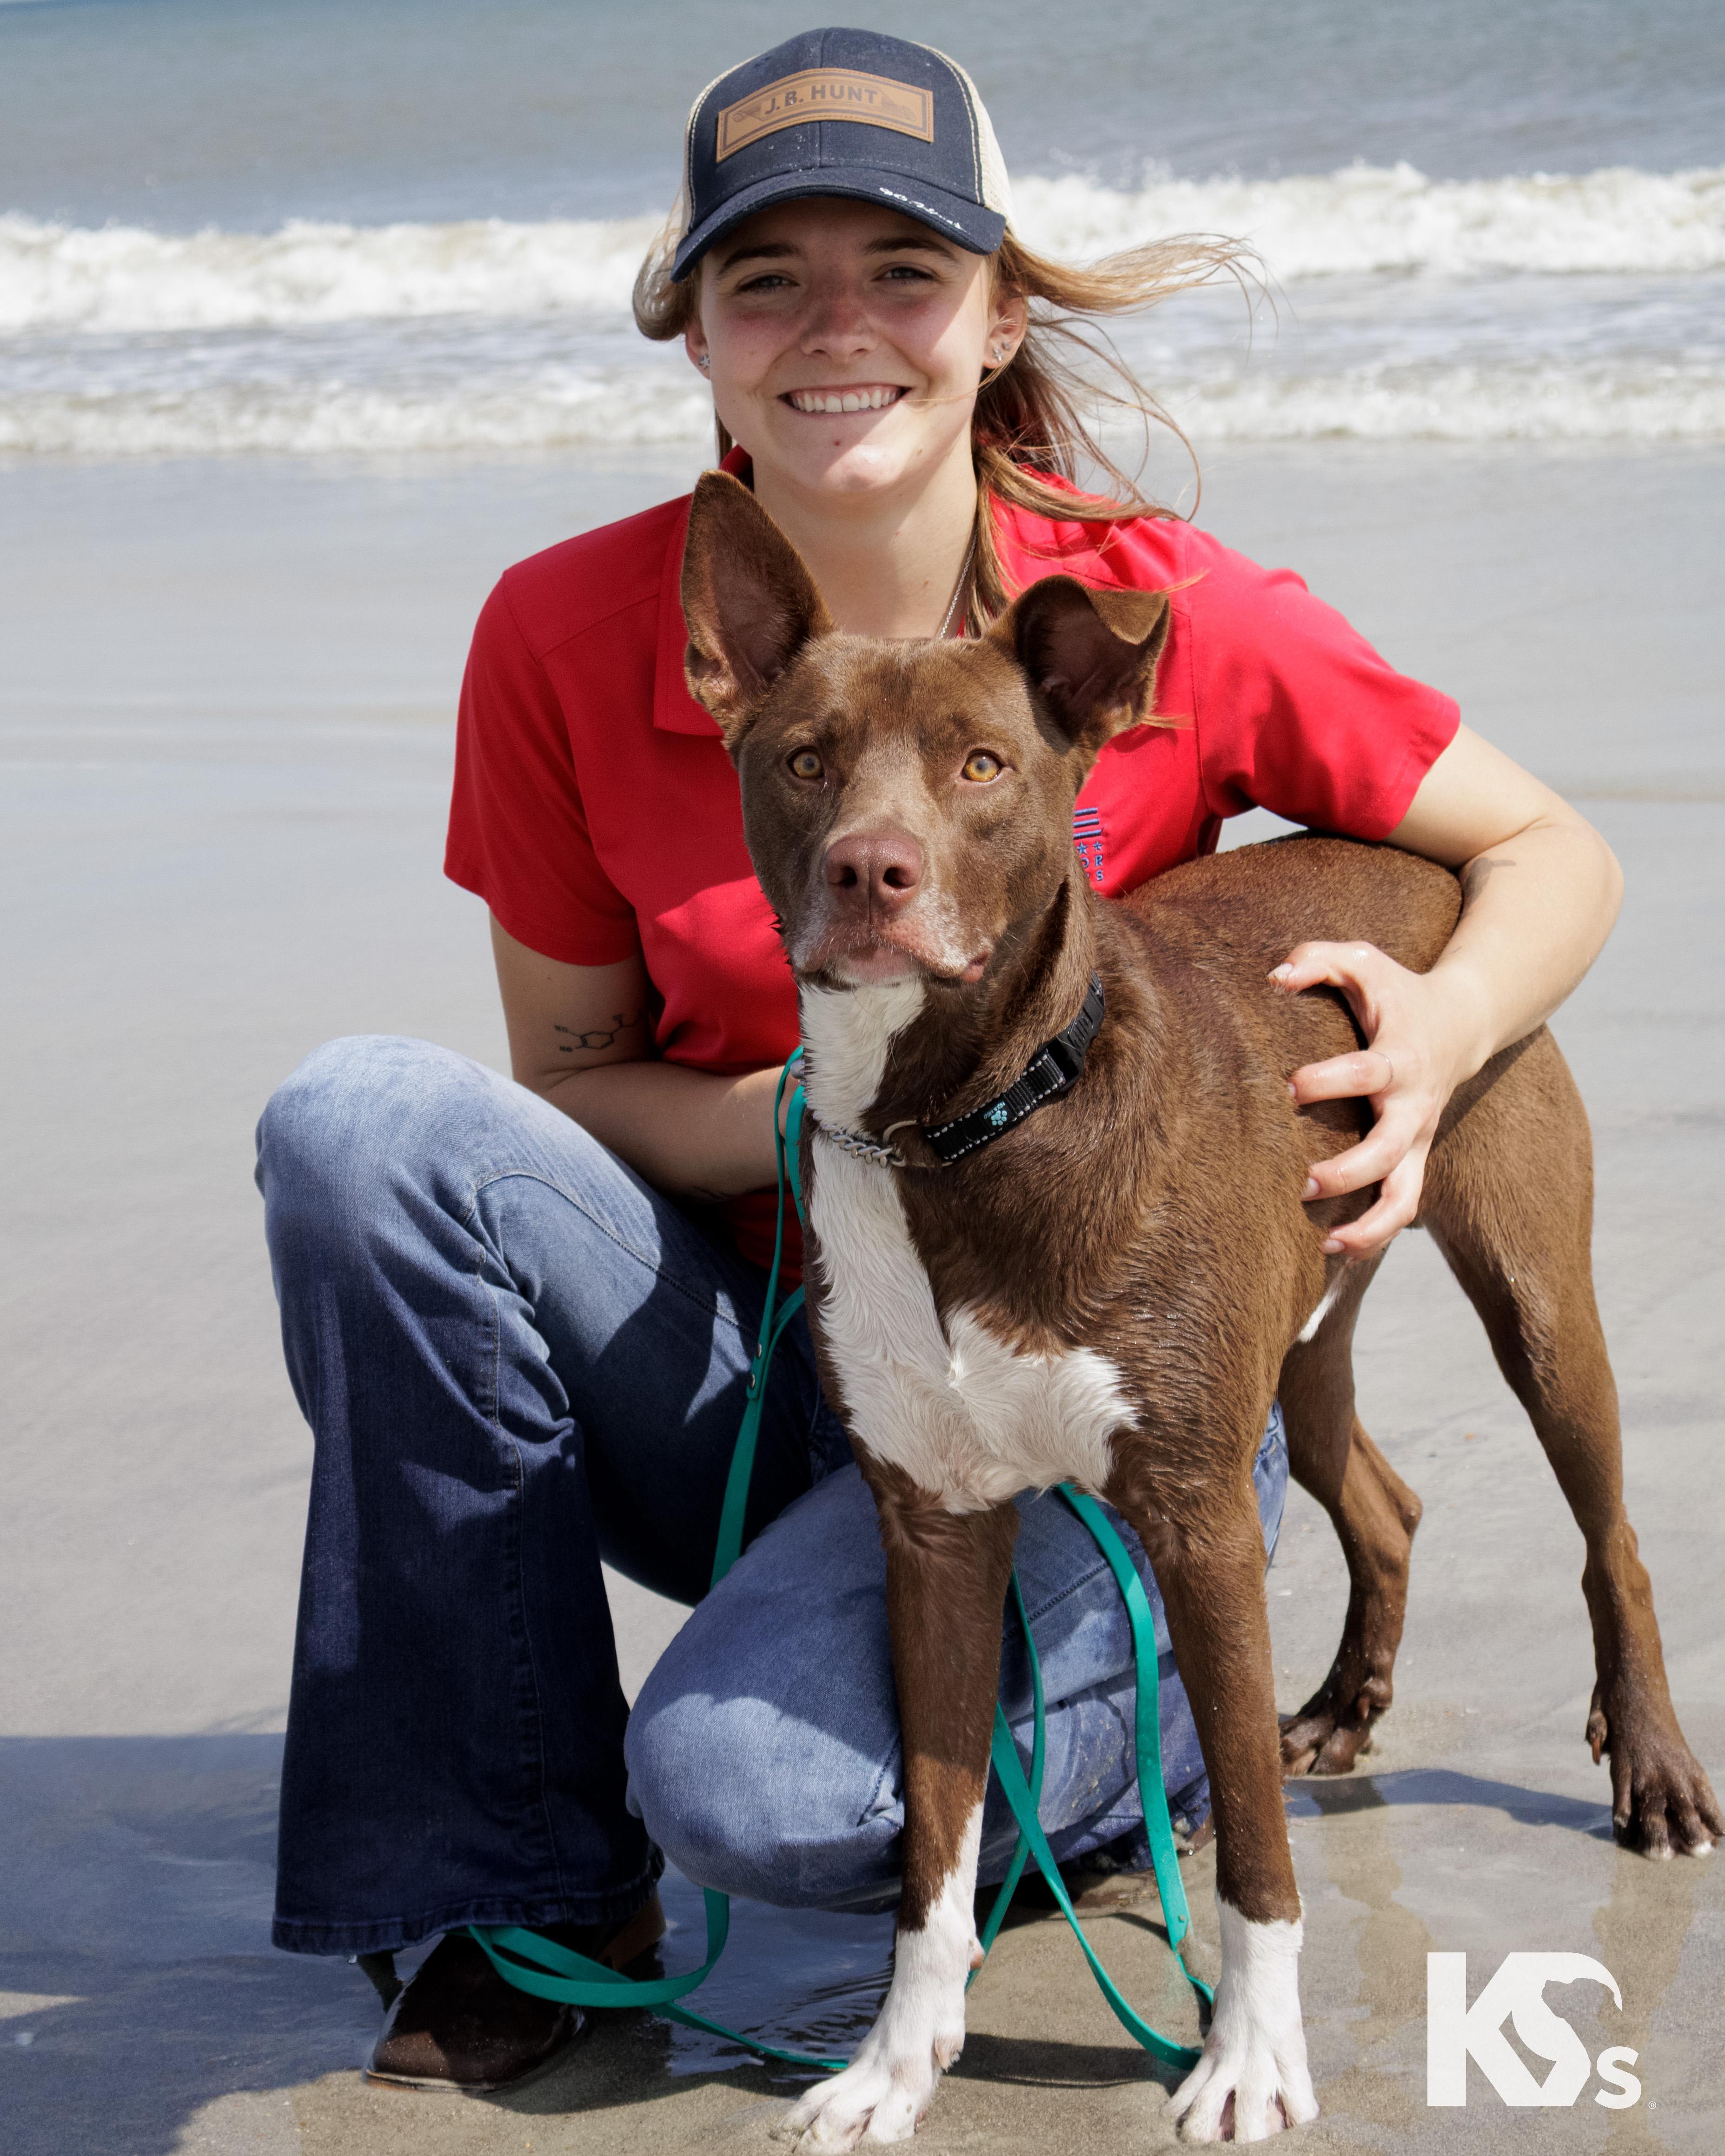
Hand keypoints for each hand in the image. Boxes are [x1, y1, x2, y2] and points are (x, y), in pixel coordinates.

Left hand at [1270, 940, 1477, 1259]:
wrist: (1463, 1022)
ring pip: (1406, 1195)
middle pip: (1390, 1149)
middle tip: (1304, 1183)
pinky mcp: (1415, 1158)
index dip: (1331, 1080)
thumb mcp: (1363, 961)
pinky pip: (1403, 1207)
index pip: (1368, 1074)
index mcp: (1399, 1057)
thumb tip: (1275, 976)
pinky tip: (1335, 1249)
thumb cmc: (1397, 992)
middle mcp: (1412, 1104)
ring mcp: (1417, 1137)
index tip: (1291, 1086)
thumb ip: (1318, 958)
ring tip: (1326, 1242)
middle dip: (1350, 1170)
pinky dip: (1375, 1236)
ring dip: (1370, 1225)